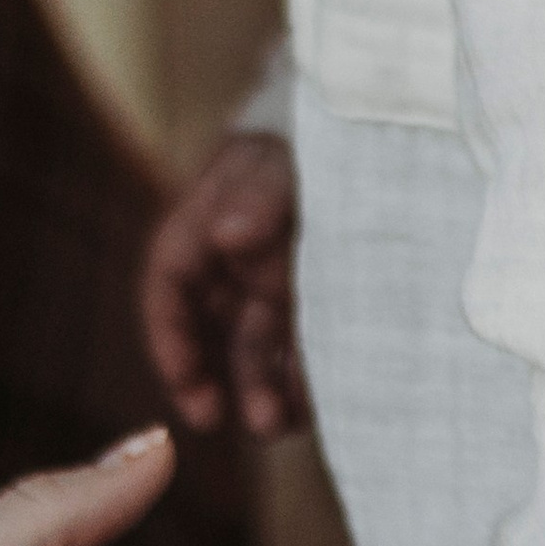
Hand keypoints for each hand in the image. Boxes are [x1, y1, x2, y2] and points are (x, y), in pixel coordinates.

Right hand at [143, 129, 308, 439]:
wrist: (376, 122)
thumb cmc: (314, 135)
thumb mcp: (286, 158)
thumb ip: (260, 195)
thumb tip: (227, 236)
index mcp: (212, 216)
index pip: (170, 279)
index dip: (169, 334)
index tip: (186, 382)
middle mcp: (241, 256)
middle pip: (214, 328)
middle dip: (219, 378)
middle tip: (234, 419)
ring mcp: (282, 277)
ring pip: (261, 347)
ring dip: (262, 389)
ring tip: (279, 423)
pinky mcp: (325, 295)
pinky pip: (308, 346)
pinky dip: (309, 380)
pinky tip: (326, 404)